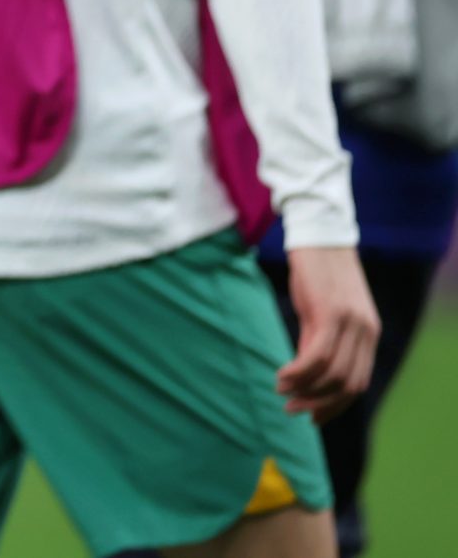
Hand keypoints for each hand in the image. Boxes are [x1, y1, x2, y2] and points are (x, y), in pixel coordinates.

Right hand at [278, 245, 379, 419]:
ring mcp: (351, 323)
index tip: (310, 415)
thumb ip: (318, 340)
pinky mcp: (331, 313)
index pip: (357, 383)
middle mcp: (366, 331)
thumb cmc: (316, 272)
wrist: (317, 234)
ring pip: (332, 374)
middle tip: (291, 409)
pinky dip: (299, 372)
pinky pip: (316, 355)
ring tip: (281, 391)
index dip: (335, 405)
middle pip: (347, 385)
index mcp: (368, 333)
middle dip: (319, 404)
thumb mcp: (321, 310)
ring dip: (304, 389)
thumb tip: (307, 374)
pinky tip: (282, 375)